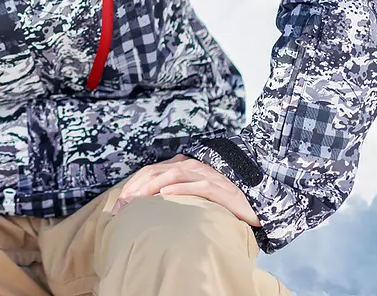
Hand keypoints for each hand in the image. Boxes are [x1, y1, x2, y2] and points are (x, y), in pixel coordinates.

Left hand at [113, 155, 260, 225]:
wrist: (256, 203)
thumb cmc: (221, 202)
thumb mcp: (192, 196)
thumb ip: (173, 196)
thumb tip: (146, 208)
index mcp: (183, 167)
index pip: (151, 170)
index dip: (134, 184)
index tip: (119, 202)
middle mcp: (193, 167)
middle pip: (157, 171)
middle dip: (137, 187)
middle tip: (123, 204)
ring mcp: (207, 176)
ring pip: (174, 175)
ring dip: (153, 187)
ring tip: (138, 200)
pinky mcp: (222, 189)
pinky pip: (198, 186)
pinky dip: (181, 189)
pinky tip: (167, 195)